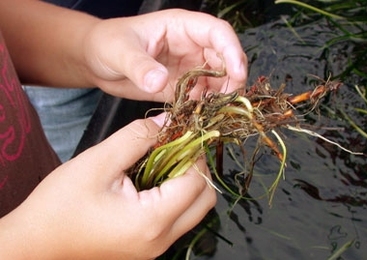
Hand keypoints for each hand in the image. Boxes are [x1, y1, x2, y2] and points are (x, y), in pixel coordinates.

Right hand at [0, 113, 215, 259]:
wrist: (35, 242)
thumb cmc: (60, 204)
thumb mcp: (99, 162)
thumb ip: (138, 137)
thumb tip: (168, 121)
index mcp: (151, 221)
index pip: (196, 181)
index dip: (193, 152)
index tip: (181, 131)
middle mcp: (161, 240)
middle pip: (204, 200)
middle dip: (196, 167)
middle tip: (175, 145)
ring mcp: (156, 247)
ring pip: (194, 210)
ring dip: (187, 182)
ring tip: (164, 160)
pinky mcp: (148, 246)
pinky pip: (177, 218)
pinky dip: (175, 196)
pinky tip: (154, 178)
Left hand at [82, 9, 246, 100]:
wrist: (97, 61)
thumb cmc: (107, 43)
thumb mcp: (120, 51)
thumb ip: (140, 66)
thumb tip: (159, 81)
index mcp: (181, 27)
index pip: (217, 33)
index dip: (232, 51)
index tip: (238, 73)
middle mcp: (191, 47)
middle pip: (225, 59)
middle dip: (232, 79)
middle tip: (227, 102)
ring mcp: (189, 68)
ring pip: (218, 81)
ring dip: (220, 97)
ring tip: (213, 114)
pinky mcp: (182, 88)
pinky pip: (201, 98)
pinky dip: (204, 108)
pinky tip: (198, 119)